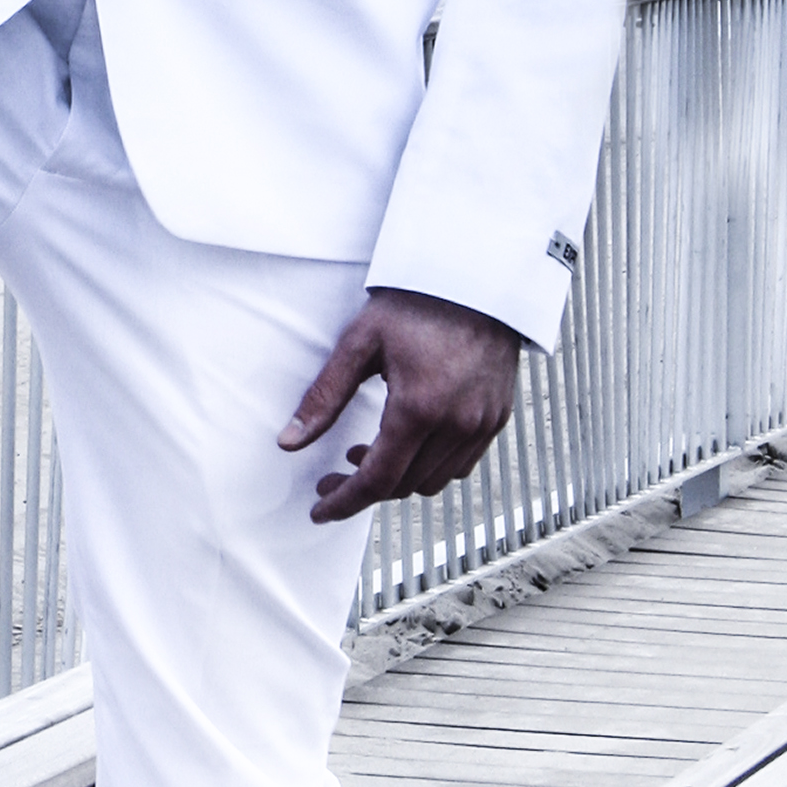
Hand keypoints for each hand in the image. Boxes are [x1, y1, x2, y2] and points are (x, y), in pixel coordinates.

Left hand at [280, 285, 521, 523]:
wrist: (476, 277)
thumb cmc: (417, 302)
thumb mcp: (360, 343)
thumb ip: (324, 397)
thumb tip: (289, 442)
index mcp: (419, 407)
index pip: (378, 479)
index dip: (345, 502)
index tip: (321, 510)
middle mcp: (457, 423)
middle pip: (404, 486)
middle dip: (364, 489)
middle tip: (334, 475)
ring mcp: (483, 423)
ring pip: (433, 481)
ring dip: (398, 478)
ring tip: (368, 453)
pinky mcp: (498, 417)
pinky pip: (461, 464)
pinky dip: (430, 467)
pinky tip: (409, 444)